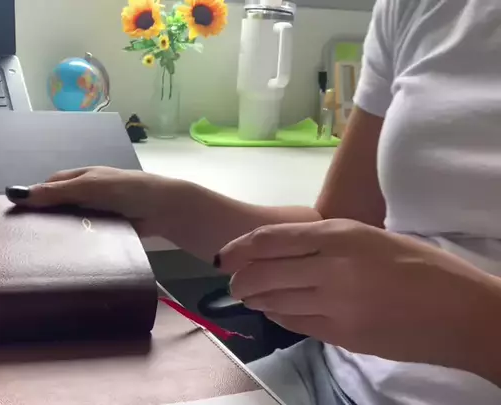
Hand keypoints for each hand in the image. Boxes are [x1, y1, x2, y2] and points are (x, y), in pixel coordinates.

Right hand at [7, 167, 180, 235]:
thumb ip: (56, 192)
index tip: (14, 214)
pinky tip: (63, 257)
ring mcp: (96, 215)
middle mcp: (86, 196)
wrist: (163, 210)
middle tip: (23, 237)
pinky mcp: (105, 233)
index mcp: (81, 178)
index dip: (33, 197)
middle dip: (44, 218)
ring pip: (70, 225)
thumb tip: (17, 193)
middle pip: (58, 207)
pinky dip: (76, 245)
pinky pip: (85, 239)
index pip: (49, 186)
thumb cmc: (126, 190)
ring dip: (60, 234)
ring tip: (38, 251)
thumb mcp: (88, 187)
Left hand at [218, 219, 499, 368]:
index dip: (239, 248)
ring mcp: (335, 303)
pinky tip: (275, 311)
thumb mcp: (372, 238)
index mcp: (341, 235)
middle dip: (240, 279)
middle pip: (263, 272)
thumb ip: (327, 242)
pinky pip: (295, 323)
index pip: (271, 239)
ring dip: (256, 299)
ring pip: (274, 300)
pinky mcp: (342, 334)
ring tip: (250, 297)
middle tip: (234, 283)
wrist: (461, 312)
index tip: (224, 255)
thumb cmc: (422, 268)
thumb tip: (285, 249)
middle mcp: (331, 266)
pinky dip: (278, 316)